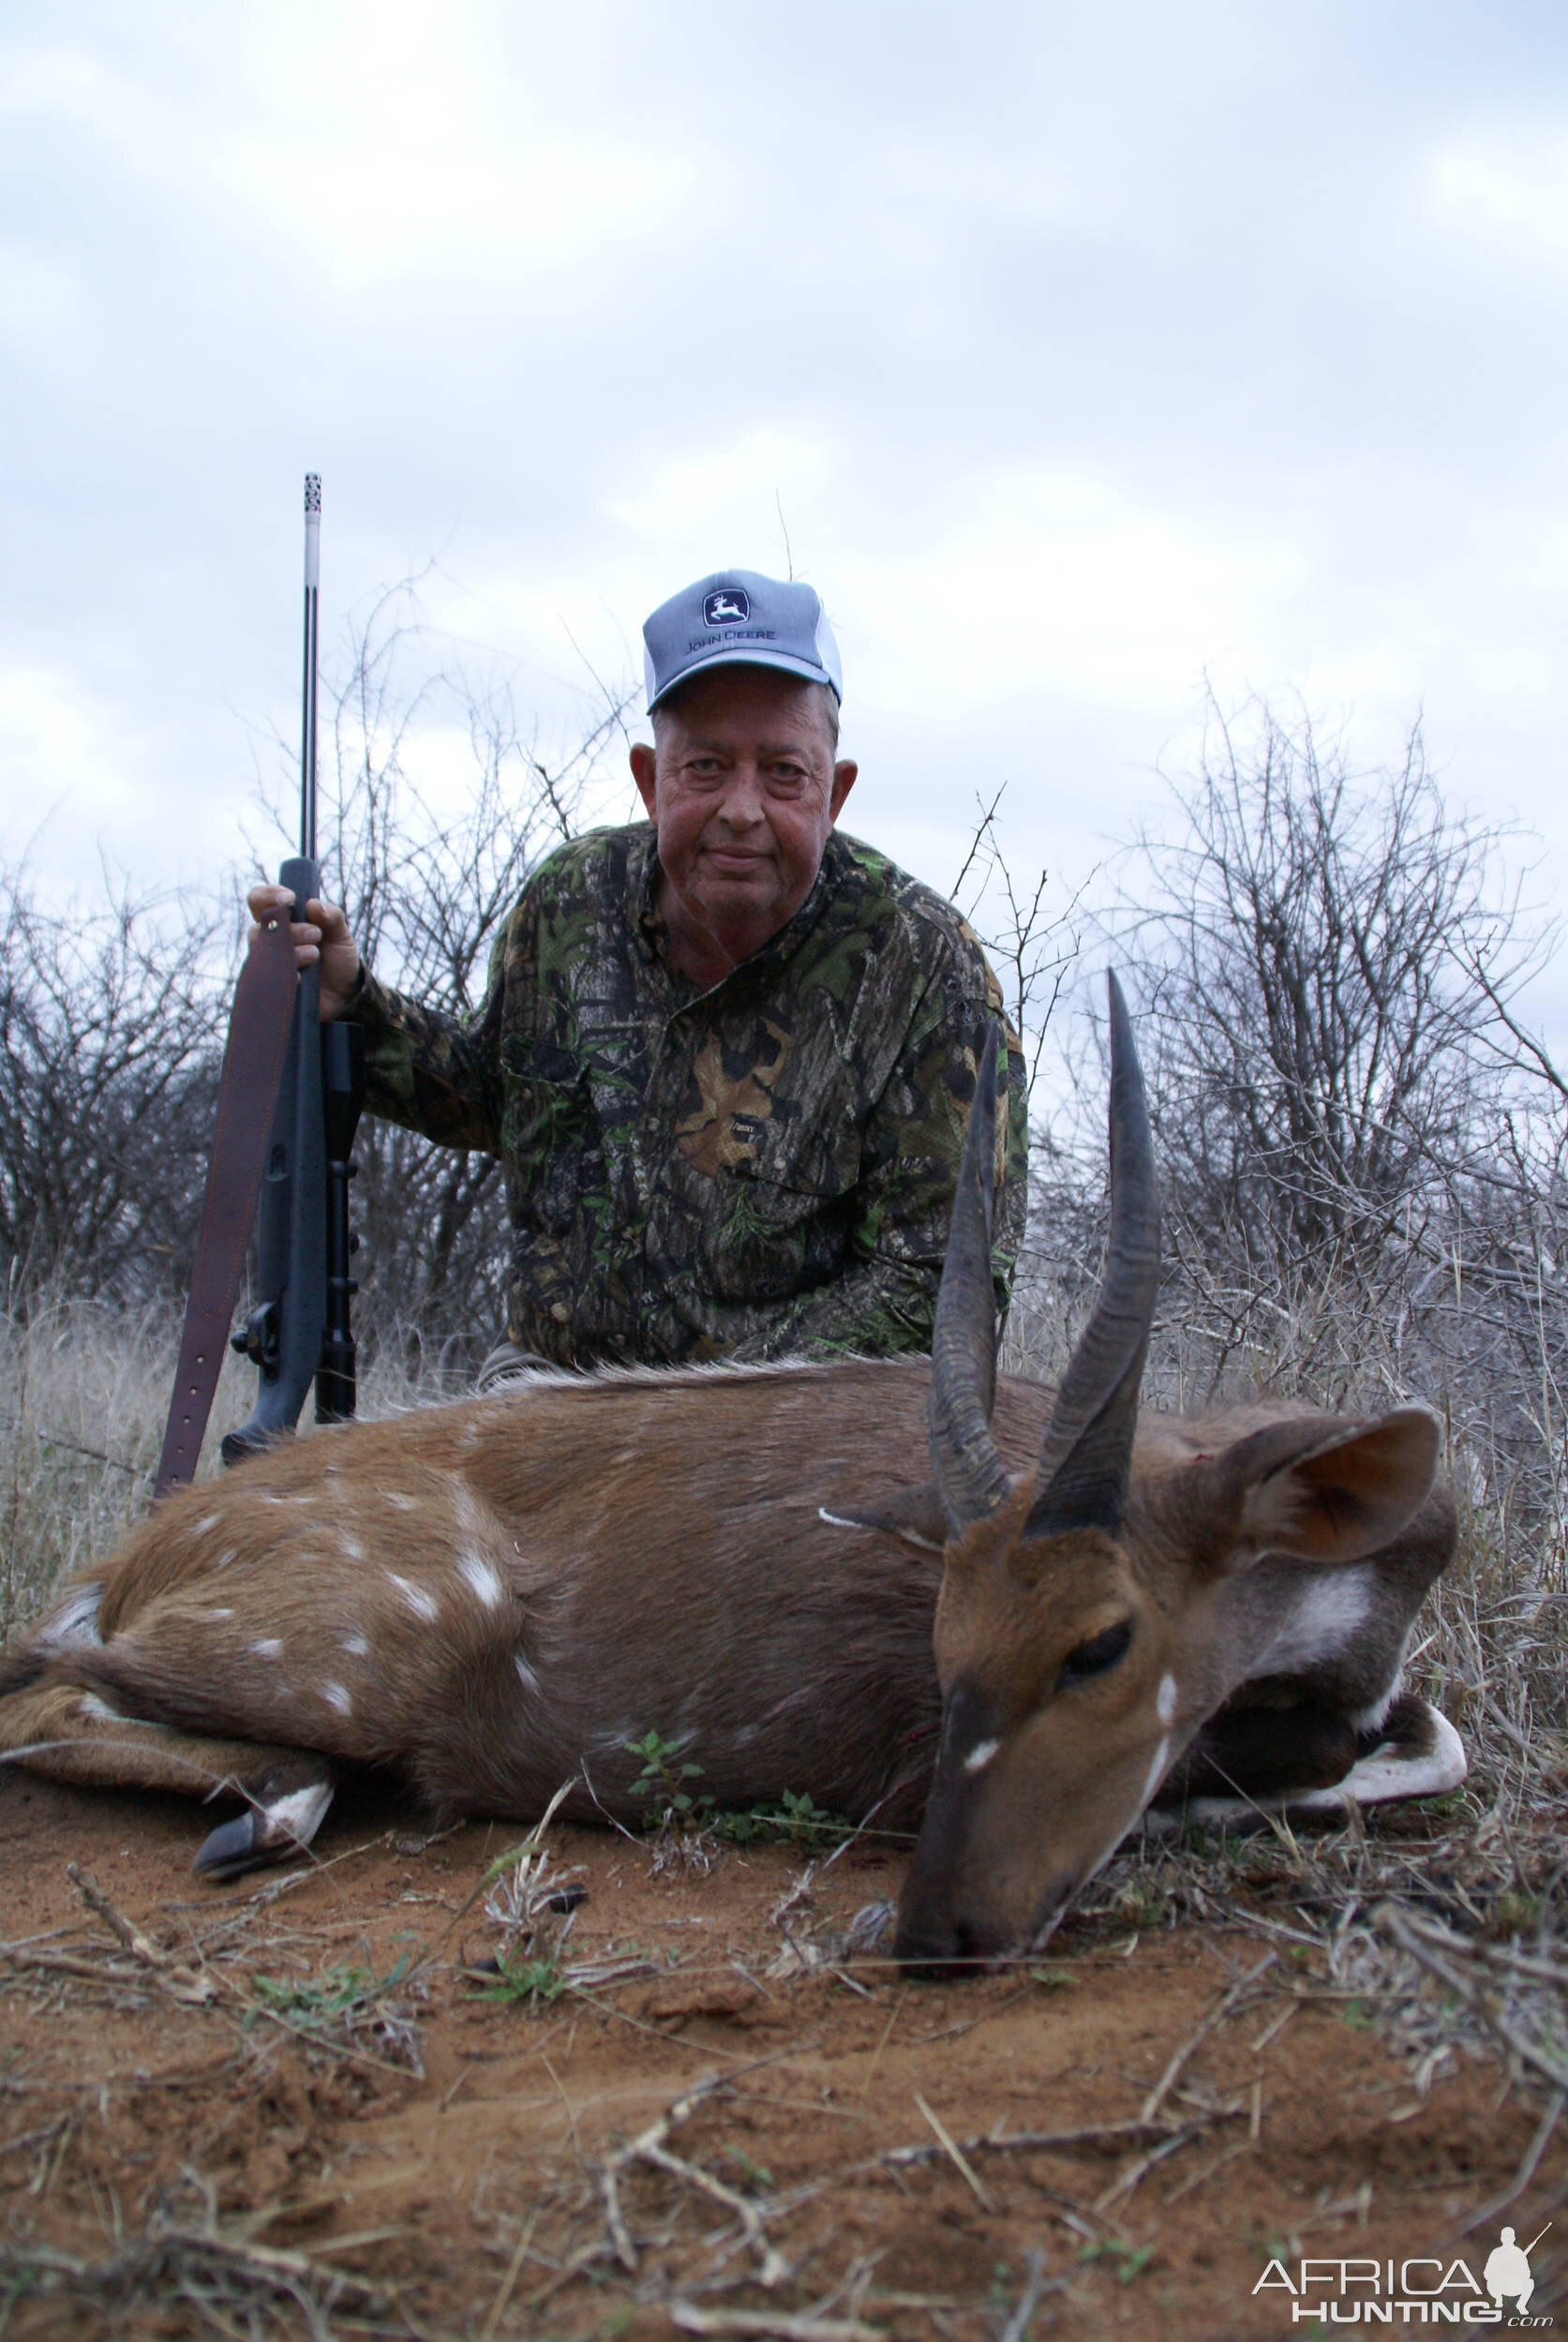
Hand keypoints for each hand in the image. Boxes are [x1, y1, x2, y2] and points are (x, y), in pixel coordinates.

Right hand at [246, 883, 361, 1020]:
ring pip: (263, 952)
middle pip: (257, 927)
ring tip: (315, 955)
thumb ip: (332, 916)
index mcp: (283, 920)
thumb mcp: (341, 936)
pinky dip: (287, 973)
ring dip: (291, 950)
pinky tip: (301, 977)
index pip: (260, 900)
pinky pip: (267, 978)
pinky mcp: (271, 985)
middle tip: (315, 934)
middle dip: (287, 928)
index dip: (269, 895)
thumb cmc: (337, 960)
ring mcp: (268, 964)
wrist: (344, 996)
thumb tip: (313, 904)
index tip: (290, 898)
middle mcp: (270, 941)